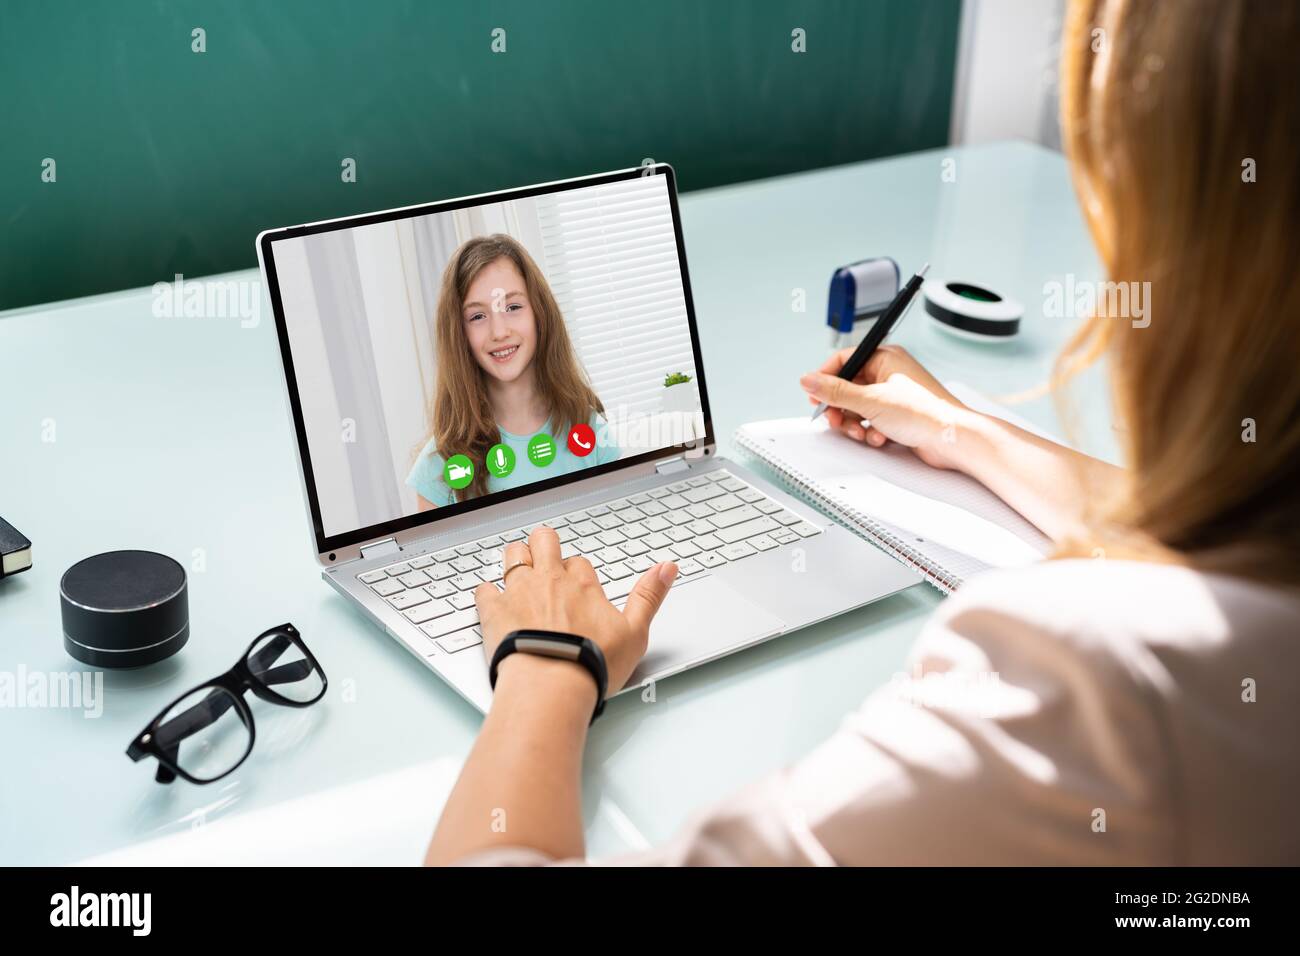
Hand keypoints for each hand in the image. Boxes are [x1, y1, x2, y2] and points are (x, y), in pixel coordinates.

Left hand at [474, 527, 677, 695]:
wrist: (551, 685)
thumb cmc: (592, 663)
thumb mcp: (636, 632)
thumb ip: (650, 596)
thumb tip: (668, 568)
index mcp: (583, 584)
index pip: (579, 562)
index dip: (578, 572)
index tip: (578, 586)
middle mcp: (549, 580)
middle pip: (544, 542)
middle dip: (544, 545)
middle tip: (545, 557)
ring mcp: (519, 592)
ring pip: (513, 555)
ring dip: (516, 558)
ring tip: (519, 569)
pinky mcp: (494, 610)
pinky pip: (483, 589)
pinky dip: (486, 592)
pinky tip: (490, 600)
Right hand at [799, 344, 972, 469]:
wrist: (952, 439)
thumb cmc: (925, 413)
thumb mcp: (870, 400)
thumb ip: (835, 391)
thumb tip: (809, 380)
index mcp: (885, 357)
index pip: (844, 360)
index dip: (826, 379)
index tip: (814, 395)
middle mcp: (888, 373)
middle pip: (847, 388)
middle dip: (841, 408)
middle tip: (836, 420)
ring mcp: (892, 395)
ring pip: (857, 408)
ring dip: (855, 424)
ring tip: (863, 432)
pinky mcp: (896, 416)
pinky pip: (870, 421)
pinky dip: (870, 431)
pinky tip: (880, 437)